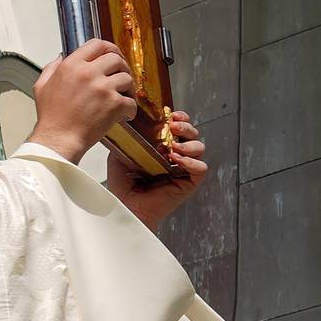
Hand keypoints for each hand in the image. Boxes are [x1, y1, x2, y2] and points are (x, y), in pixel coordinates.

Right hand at [29, 39, 140, 162]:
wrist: (58, 139)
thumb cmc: (51, 117)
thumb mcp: (41, 86)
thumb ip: (51, 68)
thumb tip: (60, 57)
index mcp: (71, 66)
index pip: (97, 44)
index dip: (109, 48)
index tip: (112, 54)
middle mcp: (88, 73)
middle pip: (116, 59)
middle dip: (122, 67)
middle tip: (120, 77)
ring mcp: (103, 88)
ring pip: (127, 78)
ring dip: (128, 88)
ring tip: (123, 97)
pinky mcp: (114, 104)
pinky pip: (131, 101)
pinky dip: (130, 109)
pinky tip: (124, 114)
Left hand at [111, 106, 207, 229]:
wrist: (125, 205)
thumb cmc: (122, 184)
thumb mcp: (120, 154)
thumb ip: (126, 139)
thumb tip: (124, 121)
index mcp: (163, 147)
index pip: (178, 127)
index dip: (179, 118)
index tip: (171, 114)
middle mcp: (176, 156)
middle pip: (192, 134)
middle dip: (186, 126)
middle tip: (174, 126)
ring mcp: (183, 169)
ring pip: (199, 148)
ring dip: (189, 143)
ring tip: (174, 147)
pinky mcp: (189, 183)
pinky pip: (201, 168)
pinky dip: (192, 162)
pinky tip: (177, 160)